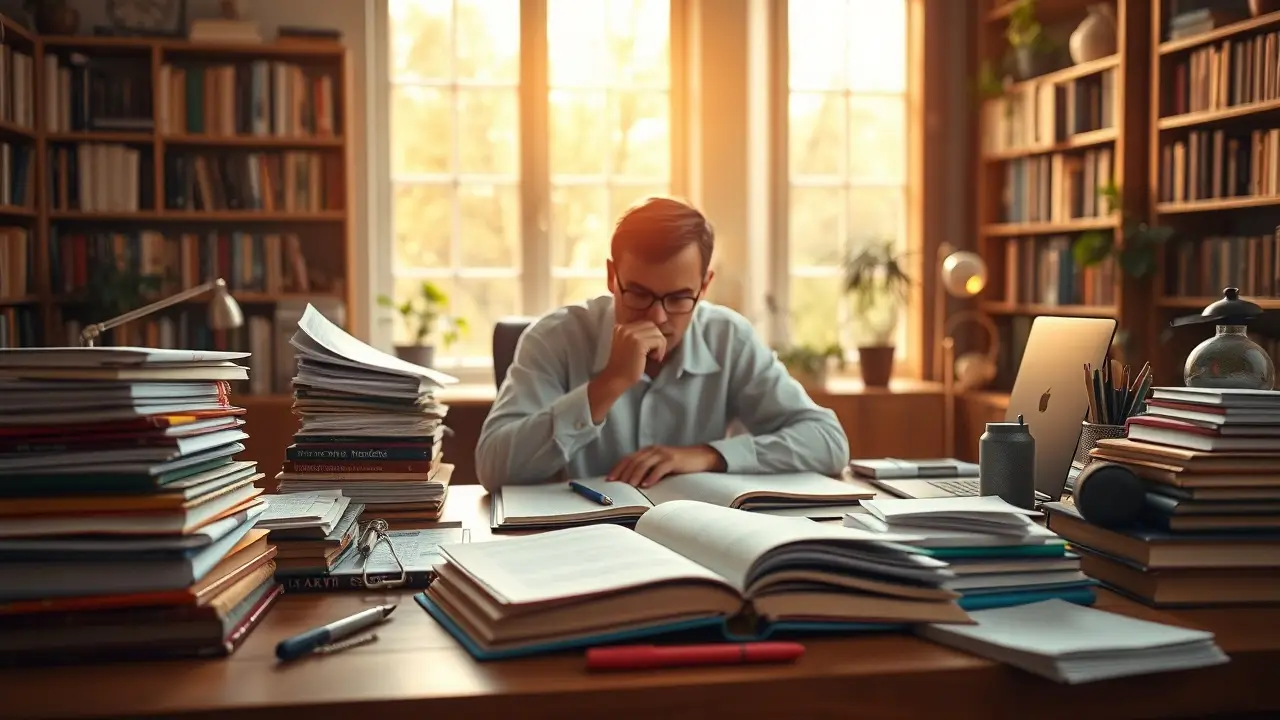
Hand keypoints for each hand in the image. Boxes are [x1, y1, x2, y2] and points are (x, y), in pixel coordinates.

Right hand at [599, 321, 667, 388]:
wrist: (615, 380)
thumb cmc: (623, 367)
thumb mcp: (629, 346)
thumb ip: (638, 337)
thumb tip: (658, 332)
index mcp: (620, 327)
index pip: (644, 324)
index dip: (651, 337)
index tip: (649, 351)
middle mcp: (624, 327)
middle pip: (651, 326)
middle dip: (656, 339)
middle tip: (653, 354)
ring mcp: (631, 334)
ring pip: (657, 332)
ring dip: (660, 345)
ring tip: (653, 357)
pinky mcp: (638, 342)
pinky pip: (659, 340)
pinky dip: (660, 351)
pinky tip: (654, 359)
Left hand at [608, 445, 724, 487]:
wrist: (699, 457)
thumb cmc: (678, 464)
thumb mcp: (659, 465)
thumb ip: (646, 470)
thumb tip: (631, 484)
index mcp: (648, 451)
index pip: (628, 459)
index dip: (617, 468)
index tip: (609, 479)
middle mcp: (653, 450)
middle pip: (634, 461)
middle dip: (624, 473)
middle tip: (618, 485)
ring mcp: (663, 454)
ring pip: (644, 464)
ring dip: (635, 475)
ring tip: (630, 486)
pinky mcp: (673, 460)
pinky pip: (660, 468)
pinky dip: (652, 477)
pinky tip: (646, 484)